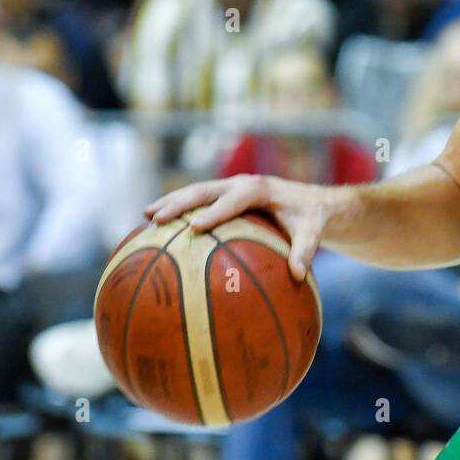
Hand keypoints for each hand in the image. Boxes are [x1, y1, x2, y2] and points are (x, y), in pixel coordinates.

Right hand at [144, 175, 350, 279]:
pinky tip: (158, 227)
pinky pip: (199, 201)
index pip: (234, 199)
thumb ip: (305, 250)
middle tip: (155, 218)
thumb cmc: (311, 218)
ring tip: (146, 216)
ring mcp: (230, 187)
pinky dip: (178, 210)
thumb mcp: (313, 233)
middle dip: (179, 203)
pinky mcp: (225, 196)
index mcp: (260, 189)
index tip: (196, 227)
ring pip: (196, 191)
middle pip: (204, 190)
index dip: (215, 212)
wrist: (312, 201)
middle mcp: (241, 183)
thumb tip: (299, 275)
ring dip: (171, 202)